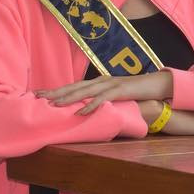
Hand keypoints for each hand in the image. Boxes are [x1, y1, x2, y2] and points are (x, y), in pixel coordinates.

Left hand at [36, 71, 172, 114]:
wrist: (155, 84)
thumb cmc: (133, 92)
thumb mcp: (113, 95)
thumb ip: (100, 99)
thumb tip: (85, 108)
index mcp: (97, 82)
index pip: (73, 85)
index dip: (56, 89)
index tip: (39, 94)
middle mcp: (100, 81)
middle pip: (74, 86)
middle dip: (55, 92)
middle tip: (38, 96)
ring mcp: (109, 84)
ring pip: (84, 91)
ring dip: (68, 98)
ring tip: (53, 105)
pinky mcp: (119, 90)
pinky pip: (101, 99)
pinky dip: (90, 105)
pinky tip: (80, 112)